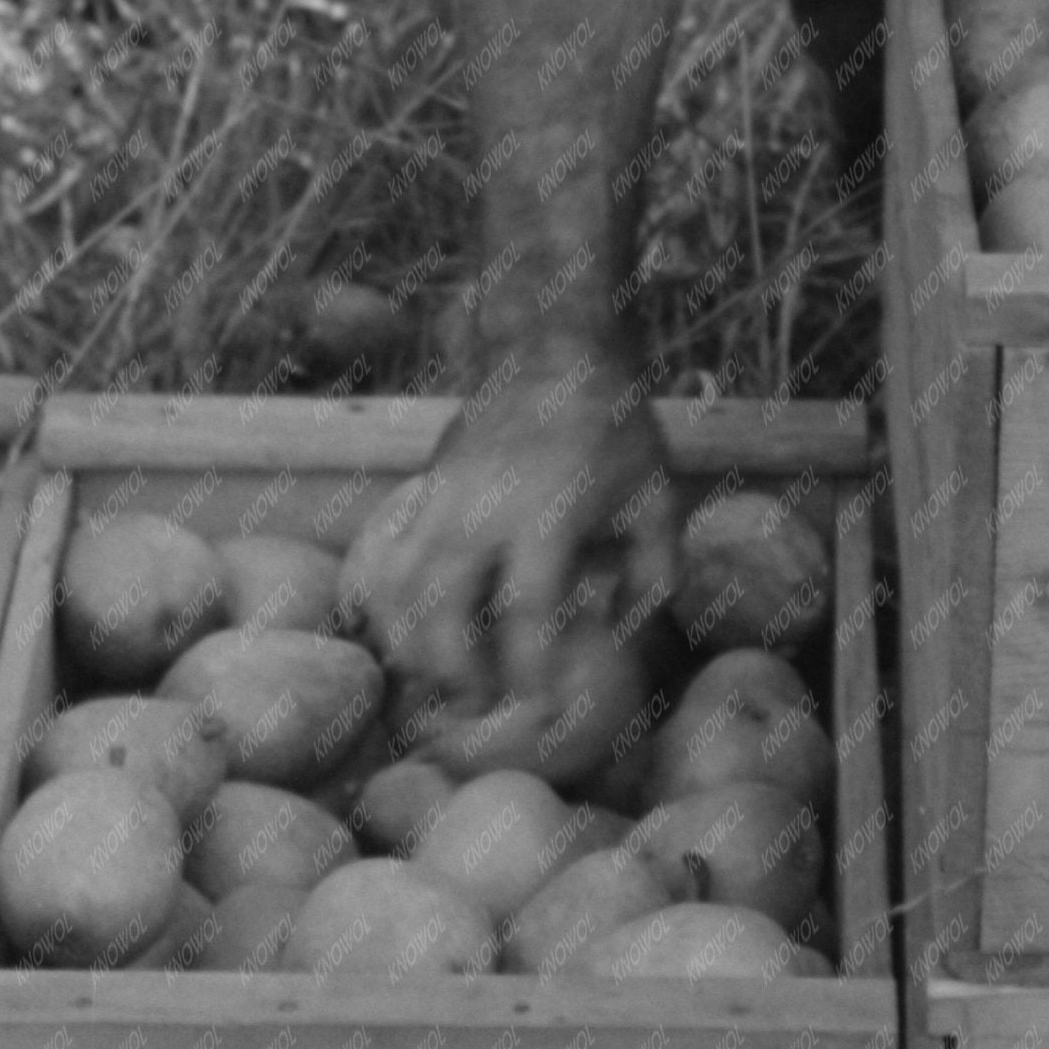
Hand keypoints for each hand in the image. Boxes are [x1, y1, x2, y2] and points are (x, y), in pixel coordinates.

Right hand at [336, 342, 675, 694]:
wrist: (553, 343)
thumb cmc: (615, 423)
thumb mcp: (658, 494)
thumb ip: (653, 570)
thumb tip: (625, 630)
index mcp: (549, 512)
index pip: (526, 610)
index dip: (531, 669)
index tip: (542, 704)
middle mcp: (484, 508)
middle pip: (442, 611)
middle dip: (458, 672)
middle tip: (485, 703)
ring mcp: (444, 497)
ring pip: (402, 589)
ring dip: (417, 645)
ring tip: (445, 679)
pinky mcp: (424, 489)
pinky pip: (389, 559)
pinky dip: (392, 606)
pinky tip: (415, 635)